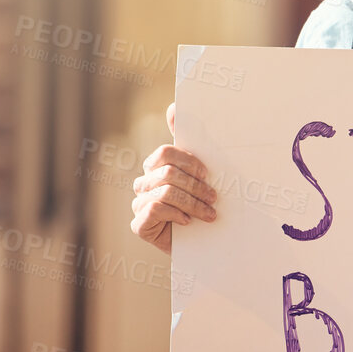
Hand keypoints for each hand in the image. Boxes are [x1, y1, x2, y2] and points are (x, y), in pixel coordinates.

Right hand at [130, 102, 217, 255]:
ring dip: (192, 202)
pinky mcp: (139, 225)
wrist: (201, 244)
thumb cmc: (200, 205)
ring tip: (209, 213)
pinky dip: (177, 214)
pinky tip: (188, 222)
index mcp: (155, 167)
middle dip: (195, 185)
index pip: (166, 153)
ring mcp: (139, 204)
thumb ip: (188, 142)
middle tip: (214, 197)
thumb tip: (173, 107)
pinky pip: (156, 208)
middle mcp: (144, 183)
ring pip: (165, 191)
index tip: (207, 173)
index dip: (189, 162)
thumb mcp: (199, 174)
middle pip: (167, 172)